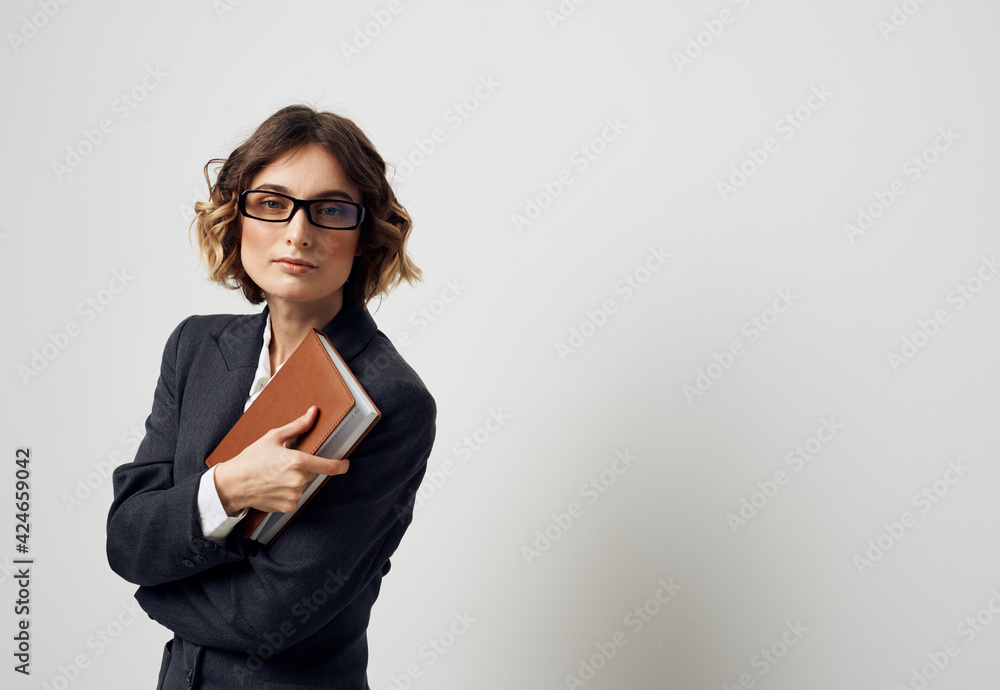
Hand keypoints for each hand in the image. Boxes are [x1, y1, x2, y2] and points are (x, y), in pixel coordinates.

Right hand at [214, 406, 348, 514]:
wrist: (233, 484)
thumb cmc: (251, 459)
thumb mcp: (274, 437)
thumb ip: (297, 426)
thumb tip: (313, 414)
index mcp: (297, 462)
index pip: (329, 466)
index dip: (341, 466)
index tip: (346, 464)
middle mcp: (298, 481)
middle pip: (314, 473)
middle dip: (306, 467)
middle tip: (287, 462)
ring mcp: (293, 496)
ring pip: (304, 485)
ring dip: (297, 479)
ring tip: (277, 474)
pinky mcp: (287, 506)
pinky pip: (295, 496)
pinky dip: (289, 491)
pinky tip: (275, 484)